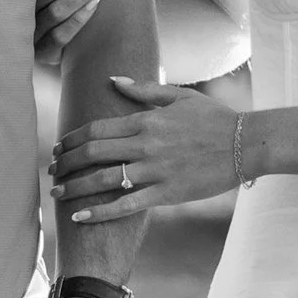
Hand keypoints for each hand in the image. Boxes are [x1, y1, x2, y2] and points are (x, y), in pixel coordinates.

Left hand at [52, 76, 240, 223]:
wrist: (246, 144)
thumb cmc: (214, 118)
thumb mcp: (179, 96)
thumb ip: (143, 90)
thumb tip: (112, 80)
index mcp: (146, 120)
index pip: (96, 129)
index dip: (71, 140)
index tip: (58, 149)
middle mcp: (145, 145)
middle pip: (92, 153)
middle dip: (66, 163)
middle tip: (50, 172)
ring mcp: (155, 171)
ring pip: (103, 180)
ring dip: (74, 187)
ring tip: (57, 194)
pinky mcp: (166, 193)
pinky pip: (126, 205)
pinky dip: (99, 212)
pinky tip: (79, 218)